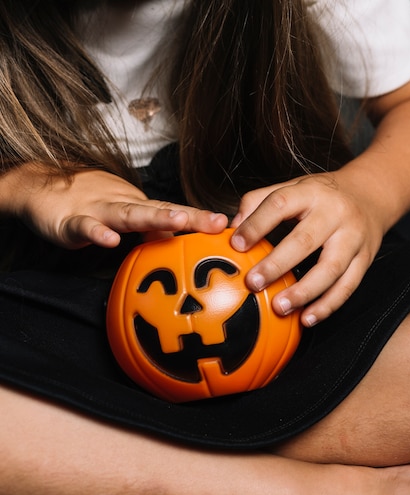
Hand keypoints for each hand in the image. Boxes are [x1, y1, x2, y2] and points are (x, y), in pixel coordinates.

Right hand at [2, 166, 227, 248]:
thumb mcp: (123, 219)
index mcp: (137, 207)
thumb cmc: (86, 204)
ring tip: (177, 220)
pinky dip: (97, 233)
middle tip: (217, 223)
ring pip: (128, 214)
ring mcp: (98, 211)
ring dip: (153, 218)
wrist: (38, 188)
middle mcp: (124, 205)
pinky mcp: (71, 221)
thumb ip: (150, 232)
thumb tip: (182, 248)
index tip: (228, 226)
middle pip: (161, 210)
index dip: (200, 219)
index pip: (174, 212)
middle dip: (191, 217)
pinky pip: (85, 227)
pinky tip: (109, 240)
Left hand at [230, 174, 383, 326]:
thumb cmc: (323, 196)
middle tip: (253, 283)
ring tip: (280, 307)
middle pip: (305, 240)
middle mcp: (335, 213)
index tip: (236, 245)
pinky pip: (348, 286)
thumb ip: (260, 202)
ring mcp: (353, 238)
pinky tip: (308, 318)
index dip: (257, 224)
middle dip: (277, 264)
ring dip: (304, 291)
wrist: (372, 196)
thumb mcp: (293, 187)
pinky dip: (328, 305)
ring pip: (331, 268)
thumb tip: (232, 228)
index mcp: (312, 192)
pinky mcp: (365, 259)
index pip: (281, 204)